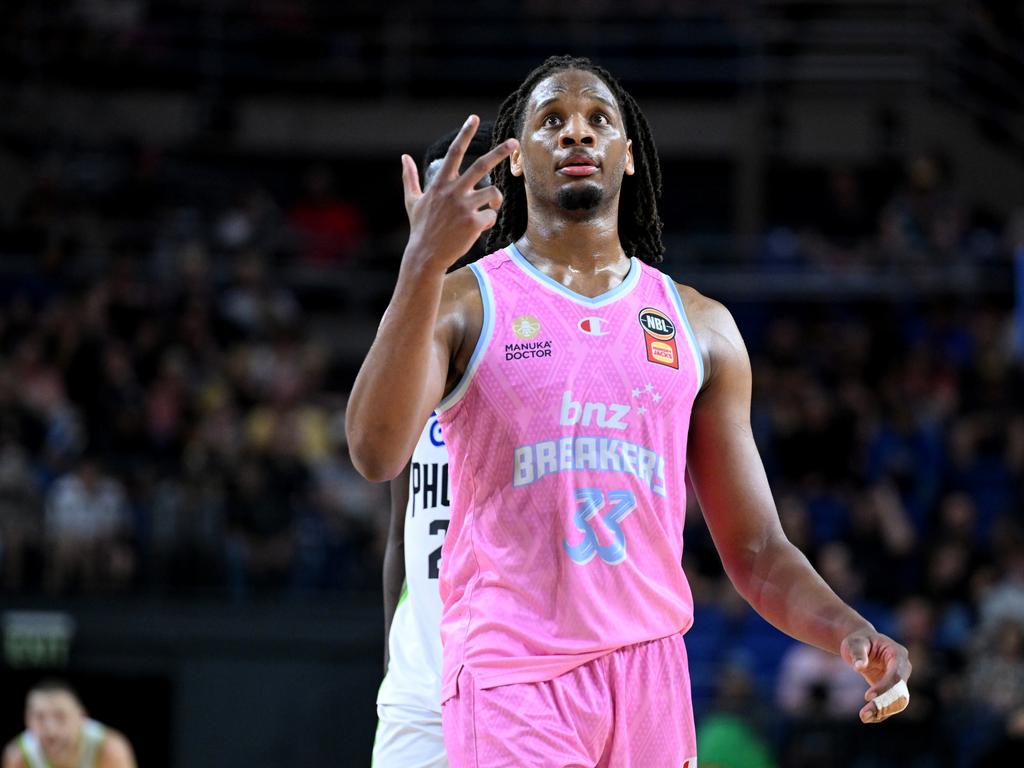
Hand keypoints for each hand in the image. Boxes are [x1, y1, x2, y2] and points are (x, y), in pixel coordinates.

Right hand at [401, 115, 516, 271]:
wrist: (425, 256)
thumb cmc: (420, 228)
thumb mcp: (412, 201)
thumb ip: (410, 177)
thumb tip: (403, 157)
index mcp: (440, 184)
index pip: (454, 152)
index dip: (464, 134)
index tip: (474, 118)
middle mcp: (453, 192)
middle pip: (482, 165)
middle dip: (500, 152)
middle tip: (514, 141)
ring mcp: (464, 207)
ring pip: (493, 193)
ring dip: (497, 199)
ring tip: (491, 206)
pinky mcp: (473, 223)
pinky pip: (491, 216)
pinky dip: (488, 221)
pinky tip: (478, 228)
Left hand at [841, 630, 912, 722]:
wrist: (861, 644)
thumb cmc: (858, 640)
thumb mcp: (854, 643)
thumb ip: (857, 653)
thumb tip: (859, 667)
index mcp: (897, 654)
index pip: (896, 675)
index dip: (884, 687)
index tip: (867, 696)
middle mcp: (903, 668)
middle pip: (899, 692)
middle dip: (883, 704)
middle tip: (864, 714)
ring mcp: (899, 680)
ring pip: (897, 702)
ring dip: (882, 712)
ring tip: (864, 717)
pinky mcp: (891, 690)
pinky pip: (890, 704)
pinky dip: (881, 713)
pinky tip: (868, 718)